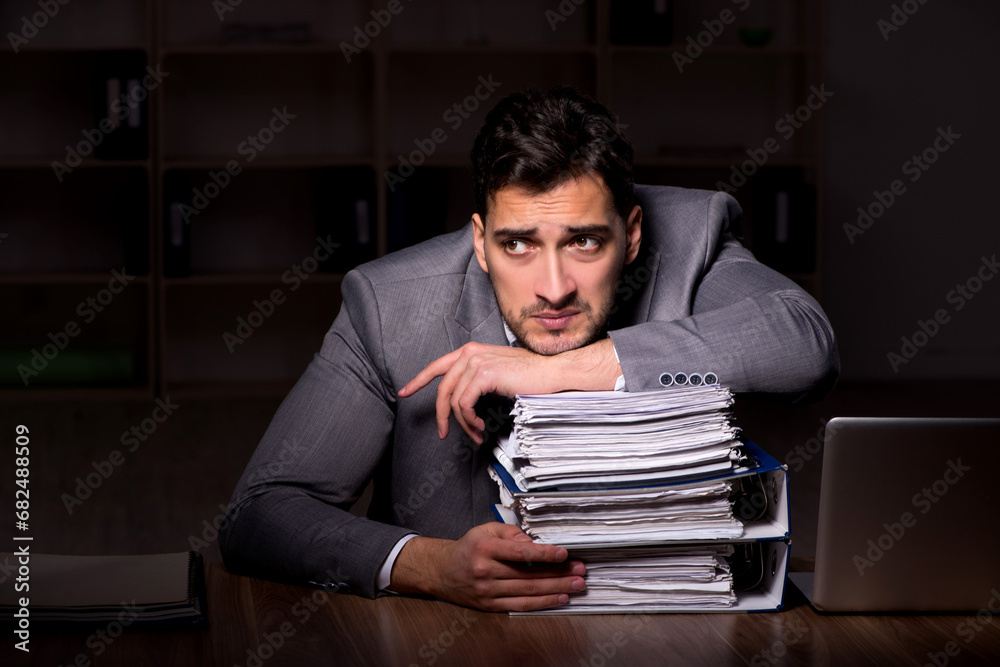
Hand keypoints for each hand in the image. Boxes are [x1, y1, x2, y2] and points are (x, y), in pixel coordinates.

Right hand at [389, 523, 584, 611]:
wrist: (442, 571)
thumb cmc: (469, 548)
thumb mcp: (485, 530)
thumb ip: (510, 533)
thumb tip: (532, 541)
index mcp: (485, 549)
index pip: (520, 552)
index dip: (544, 553)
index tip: (564, 553)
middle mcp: (486, 571)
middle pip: (528, 575)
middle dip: (558, 574)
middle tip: (579, 571)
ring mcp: (488, 592)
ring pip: (528, 592)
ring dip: (555, 589)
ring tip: (576, 585)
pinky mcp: (490, 605)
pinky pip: (520, 605)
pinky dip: (542, 603)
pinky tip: (559, 598)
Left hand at [398, 339, 620, 444]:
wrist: (552, 373)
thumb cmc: (529, 377)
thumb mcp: (497, 375)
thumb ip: (476, 381)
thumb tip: (461, 403)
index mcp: (471, 351)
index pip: (437, 366)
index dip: (417, 381)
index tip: (403, 393)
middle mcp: (470, 353)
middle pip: (443, 389)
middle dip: (442, 416)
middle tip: (444, 434)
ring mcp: (477, 361)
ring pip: (454, 401)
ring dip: (463, 424)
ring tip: (476, 434)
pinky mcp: (484, 374)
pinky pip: (465, 404)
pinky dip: (469, 421)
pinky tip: (480, 428)